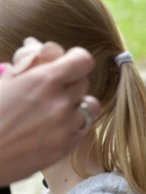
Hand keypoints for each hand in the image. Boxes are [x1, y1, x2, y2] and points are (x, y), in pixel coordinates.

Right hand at [0, 43, 99, 184]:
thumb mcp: (1, 85)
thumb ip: (24, 66)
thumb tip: (35, 47)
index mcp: (43, 80)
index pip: (83, 60)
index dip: (76, 59)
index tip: (69, 62)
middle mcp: (60, 102)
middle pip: (84, 83)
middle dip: (70, 83)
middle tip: (53, 90)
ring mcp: (66, 126)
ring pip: (89, 107)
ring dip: (76, 105)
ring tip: (55, 110)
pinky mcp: (66, 146)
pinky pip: (82, 129)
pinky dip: (71, 126)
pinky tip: (50, 129)